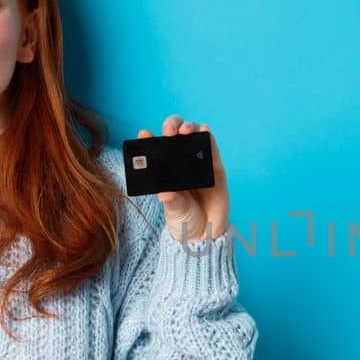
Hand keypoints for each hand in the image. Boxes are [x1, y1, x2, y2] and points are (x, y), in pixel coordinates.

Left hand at [137, 114, 229, 241]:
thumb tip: (164, 193)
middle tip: (169, 133)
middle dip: (171, 126)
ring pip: (193, 136)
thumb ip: (171, 201)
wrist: (206, 232)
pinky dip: (208, 136)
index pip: (155, 149)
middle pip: (175, 135)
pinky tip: (204, 130)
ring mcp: (198, 163)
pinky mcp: (215, 168)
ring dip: (189, 127)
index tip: (144, 134)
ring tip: (184, 131)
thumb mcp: (174, 211)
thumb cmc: (185, 219)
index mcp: (164, 170)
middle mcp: (180, 162)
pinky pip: (212, 148)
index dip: (148, 139)